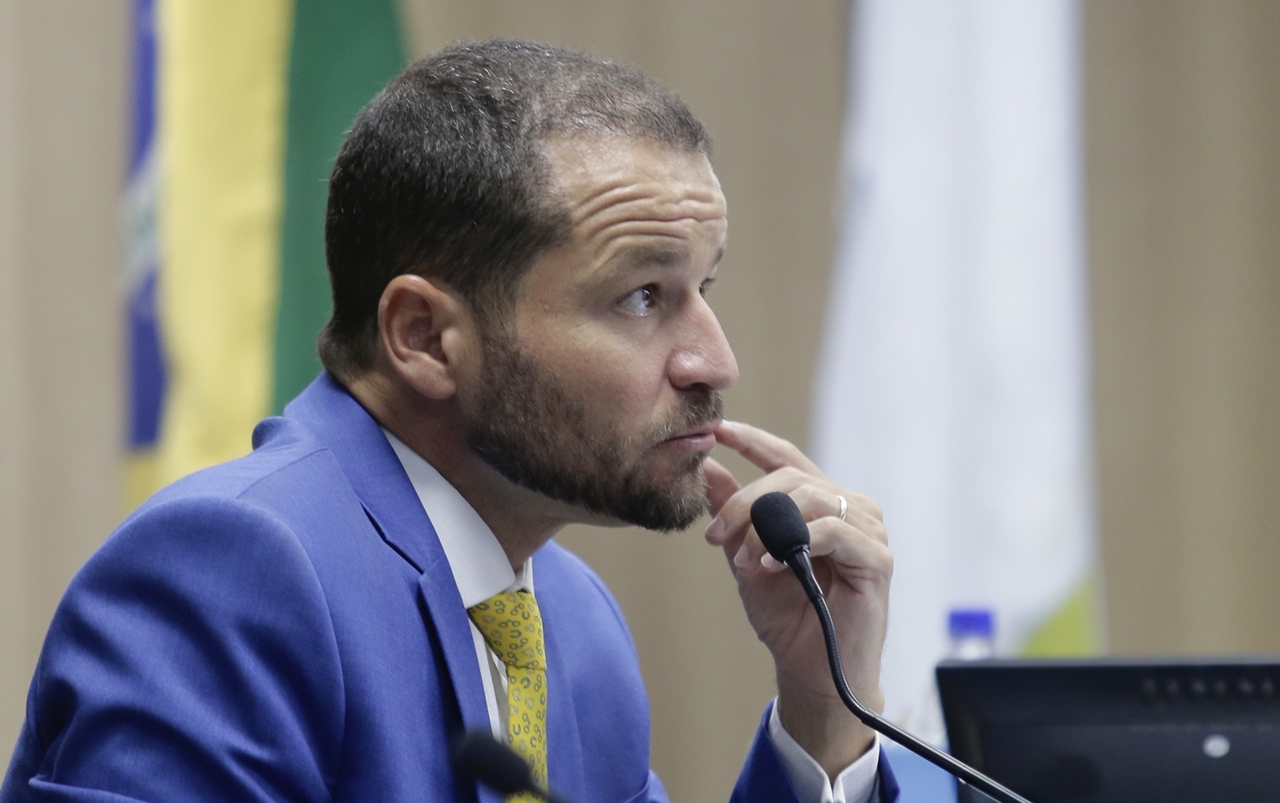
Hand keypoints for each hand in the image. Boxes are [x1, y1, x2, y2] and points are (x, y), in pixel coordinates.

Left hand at [703, 420, 891, 777]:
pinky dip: (794, 544)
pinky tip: (771, 566)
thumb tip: (707, 467)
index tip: (717, 429)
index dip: (753, 439)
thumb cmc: (787, 617)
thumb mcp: (746, 557)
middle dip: (744, 501)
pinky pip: (832, 531)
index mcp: (819, 503)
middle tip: (715, 534)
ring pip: (809, 498)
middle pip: (790, 476)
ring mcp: (867, 530)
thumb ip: (733, 515)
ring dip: (765, 527)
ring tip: (746, 561)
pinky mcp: (877, 559)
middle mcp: (848, 507)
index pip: (786, 457)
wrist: (811, 672)